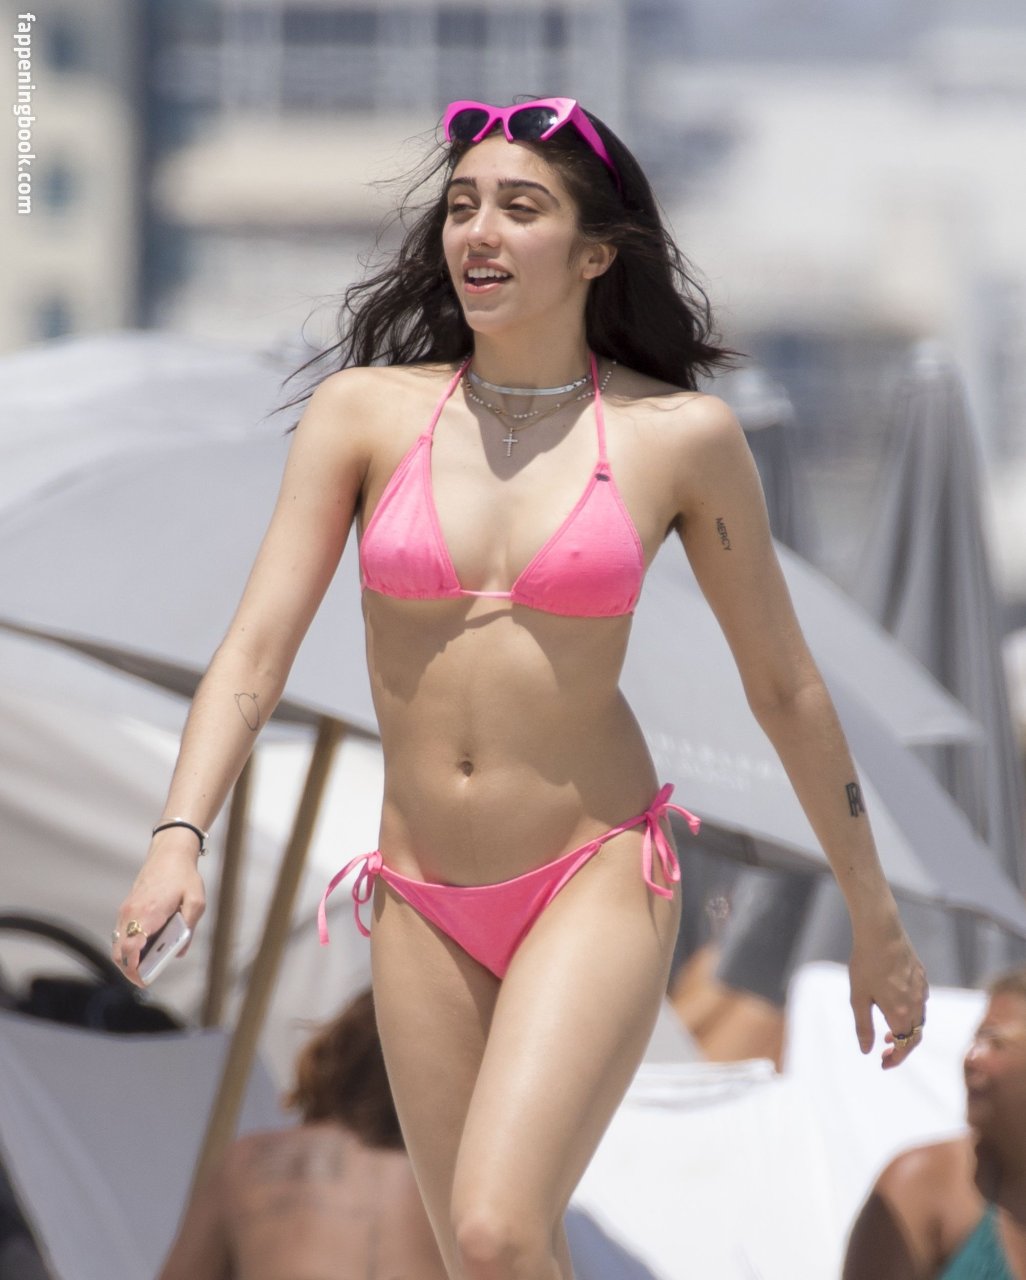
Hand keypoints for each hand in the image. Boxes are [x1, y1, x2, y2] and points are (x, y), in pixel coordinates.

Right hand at [111, 840, 205, 987]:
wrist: (169, 853)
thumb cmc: (183, 876)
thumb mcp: (196, 901)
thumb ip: (189, 928)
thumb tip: (178, 951)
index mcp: (148, 912)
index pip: (131, 947)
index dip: (133, 966)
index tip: (142, 978)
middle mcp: (131, 913)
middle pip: (119, 951)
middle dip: (129, 969)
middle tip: (144, 980)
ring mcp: (126, 911)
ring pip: (117, 944)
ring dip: (127, 959)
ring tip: (145, 969)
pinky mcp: (126, 909)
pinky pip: (121, 934)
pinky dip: (128, 947)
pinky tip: (144, 951)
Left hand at [849, 912, 928, 1069]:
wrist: (881, 932)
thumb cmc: (866, 963)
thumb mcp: (858, 998)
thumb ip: (864, 1027)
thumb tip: (866, 1051)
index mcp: (901, 1013)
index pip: (904, 1046)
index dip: (895, 1059)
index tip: (882, 1064)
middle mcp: (916, 1004)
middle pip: (914, 1035)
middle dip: (900, 1048)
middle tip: (883, 1052)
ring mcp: (921, 990)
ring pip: (919, 1019)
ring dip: (905, 1030)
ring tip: (886, 1031)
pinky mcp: (922, 976)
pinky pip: (920, 1002)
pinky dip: (910, 1013)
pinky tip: (895, 1005)